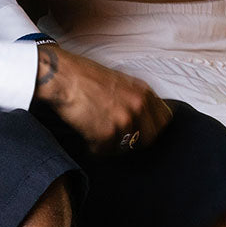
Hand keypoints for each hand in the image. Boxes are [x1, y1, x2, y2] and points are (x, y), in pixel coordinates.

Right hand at [34, 44, 172, 153]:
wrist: (61, 75)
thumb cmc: (86, 76)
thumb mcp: (122, 80)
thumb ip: (137, 97)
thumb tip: (146, 115)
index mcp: (143, 92)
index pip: (164, 121)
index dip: (154, 128)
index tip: (143, 132)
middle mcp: (138, 106)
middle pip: (149, 138)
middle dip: (135, 141)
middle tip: (118, 137)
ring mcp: (124, 120)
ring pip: (126, 147)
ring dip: (112, 144)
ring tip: (98, 133)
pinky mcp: (107, 133)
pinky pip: (105, 151)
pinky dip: (94, 147)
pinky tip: (87, 136)